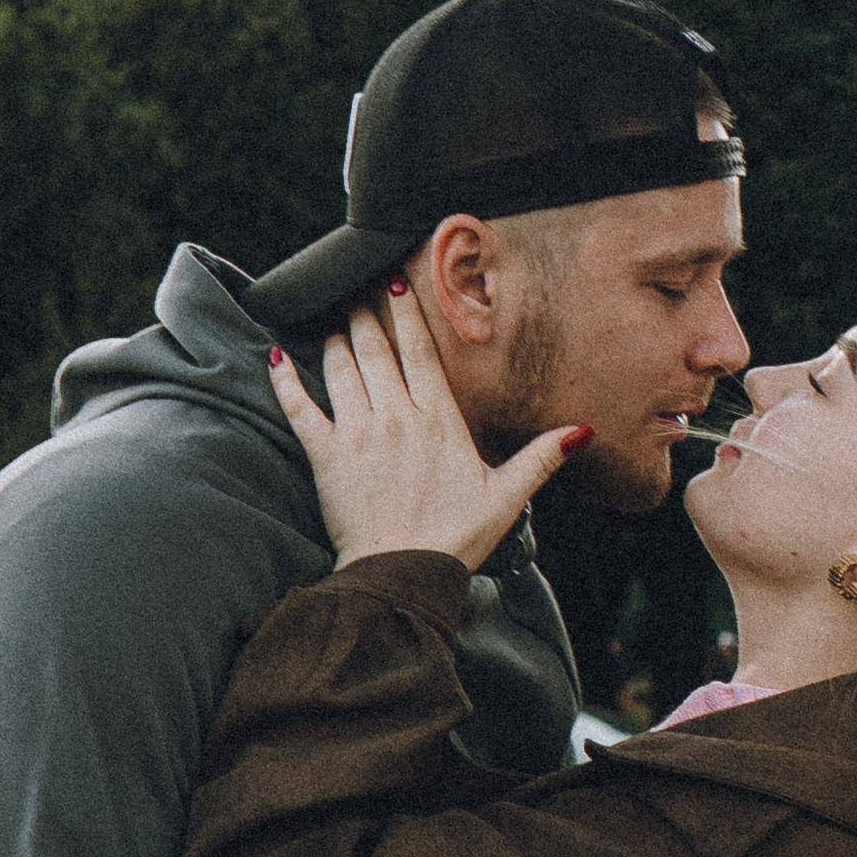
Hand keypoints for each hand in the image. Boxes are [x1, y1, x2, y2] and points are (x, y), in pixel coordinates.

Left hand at [268, 287, 589, 573]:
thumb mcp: (507, 496)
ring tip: (331, 324)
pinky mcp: (325, 457)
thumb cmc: (455, 537)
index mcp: (438, 420)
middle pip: (375, 350)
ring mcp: (358, 434)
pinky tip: (276, 360)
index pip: (419, 352)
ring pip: (341, 370)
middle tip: (354, 293)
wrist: (403, 572)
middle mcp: (396, 417)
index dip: (406, 315)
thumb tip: (580, 431)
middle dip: (363, 316)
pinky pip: (301, 409)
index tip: (395, 284)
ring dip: (333, 341)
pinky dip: (286, 383)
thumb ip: (539, 458)